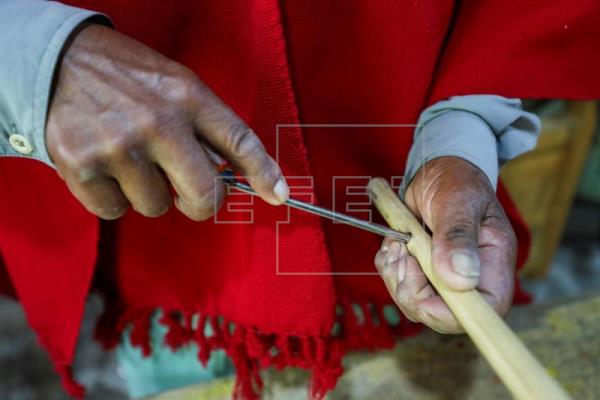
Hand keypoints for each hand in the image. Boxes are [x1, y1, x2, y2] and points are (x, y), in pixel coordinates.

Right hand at [46, 24, 287, 219]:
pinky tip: (104, 167)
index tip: (279, 197)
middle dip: (201, 203)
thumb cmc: (127, 78)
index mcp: (187, 97)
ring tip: (130, 158)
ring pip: (157, 207)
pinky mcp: (82, 166)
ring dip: (149, 193)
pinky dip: (113, 198)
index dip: (264, 173)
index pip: (239, 141)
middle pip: (205, 195)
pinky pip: (116, 211)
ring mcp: (119, 146)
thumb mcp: (176, 85)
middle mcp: (157, 122)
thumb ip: (205, 127)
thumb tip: (235, 176)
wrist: (57, 61)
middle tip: (188, 192)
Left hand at [374, 157, 515, 332]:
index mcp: (493, 263)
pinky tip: (393, 243)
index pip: (487, 309)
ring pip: (415, 303)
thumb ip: (458, 237)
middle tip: (403, 256)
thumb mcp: (458, 201)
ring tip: (397, 243)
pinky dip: (388, 267)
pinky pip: (399, 286)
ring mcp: (444, 278)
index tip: (423, 300)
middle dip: (413, 292)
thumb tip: (460, 280)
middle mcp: (471, 277)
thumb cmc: (457, 181)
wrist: (436, 172)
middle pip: (443, 314)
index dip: (454, 315)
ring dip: (396, 276)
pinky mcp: (422, 273)